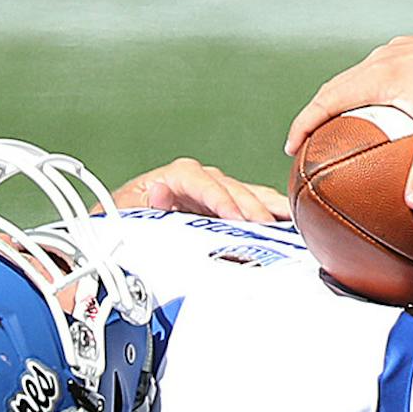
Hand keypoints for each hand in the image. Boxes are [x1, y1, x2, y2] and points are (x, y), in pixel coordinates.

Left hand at [110, 157, 291, 223]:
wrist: (119, 235)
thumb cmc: (122, 221)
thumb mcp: (125, 213)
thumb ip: (145, 205)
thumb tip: (160, 191)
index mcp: (175, 176)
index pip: (203, 181)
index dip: (220, 198)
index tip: (234, 216)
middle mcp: (200, 180)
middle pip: (232, 188)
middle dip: (251, 207)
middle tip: (268, 227)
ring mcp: (215, 193)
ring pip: (248, 195)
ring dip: (268, 208)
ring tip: (292, 220)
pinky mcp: (225, 208)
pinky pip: (253, 207)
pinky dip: (272, 213)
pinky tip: (290, 221)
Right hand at [285, 32, 412, 211]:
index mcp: (382, 74)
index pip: (329, 98)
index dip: (306, 122)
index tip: (292, 148)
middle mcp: (388, 57)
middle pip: (340, 84)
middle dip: (320, 111)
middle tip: (307, 139)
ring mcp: (405, 49)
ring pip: (363, 73)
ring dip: (346, 96)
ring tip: (340, 121)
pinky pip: (387, 68)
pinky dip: (373, 88)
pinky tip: (390, 107)